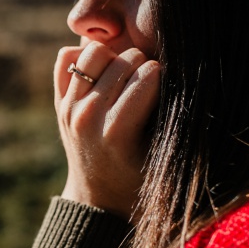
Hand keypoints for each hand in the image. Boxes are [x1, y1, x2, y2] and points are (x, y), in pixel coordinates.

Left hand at [55, 42, 159, 220]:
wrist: (98, 197)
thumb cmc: (139, 177)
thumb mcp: (163, 155)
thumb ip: (172, 117)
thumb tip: (189, 77)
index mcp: (117, 130)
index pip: (150, 74)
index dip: (166, 77)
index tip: (167, 92)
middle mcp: (88, 115)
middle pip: (126, 58)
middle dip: (144, 66)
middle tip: (148, 87)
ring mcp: (69, 106)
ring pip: (95, 50)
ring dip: (115, 58)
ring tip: (125, 77)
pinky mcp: (59, 101)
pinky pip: (67, 56)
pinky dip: (84, 59)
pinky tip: (102, 77)